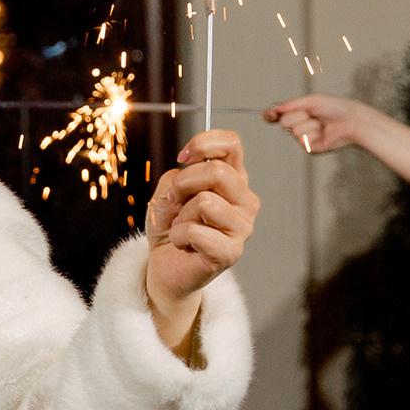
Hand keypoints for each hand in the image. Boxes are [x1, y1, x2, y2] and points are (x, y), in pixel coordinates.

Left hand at [143, 130, 260, 356]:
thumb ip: (176, 177)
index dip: (204, 143)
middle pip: (218, 172)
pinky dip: (177, 236)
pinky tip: (183, 244)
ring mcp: (242, 228)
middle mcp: (245, 201)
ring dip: (181, 214)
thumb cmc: (170, 225)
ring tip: (181, 226)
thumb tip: (186, 176)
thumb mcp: (166, 193)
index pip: (232, 144)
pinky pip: (194, 231)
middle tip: (174, 200)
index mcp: (233, 179)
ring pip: (206, 201)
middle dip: (184, 183)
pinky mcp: (231, 252)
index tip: (182, 157)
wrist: (164, 266)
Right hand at [264, 93, 409, 186]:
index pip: (279, 116)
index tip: (268, 114)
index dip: (271, 114)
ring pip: (293, 130)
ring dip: (309, 124)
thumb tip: (273, 108)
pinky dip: (313, 133)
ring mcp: (306, 139)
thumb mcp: (312, 101)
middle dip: (296, 115)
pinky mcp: (311, 149)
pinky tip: (324, 132)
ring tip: (322, 124)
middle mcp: (301, 127)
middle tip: (312, 114)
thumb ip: (291, 104)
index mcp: (300, 114)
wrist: (353, 121)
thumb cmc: (337, 108)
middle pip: (284, 122)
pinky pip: (302, 139)